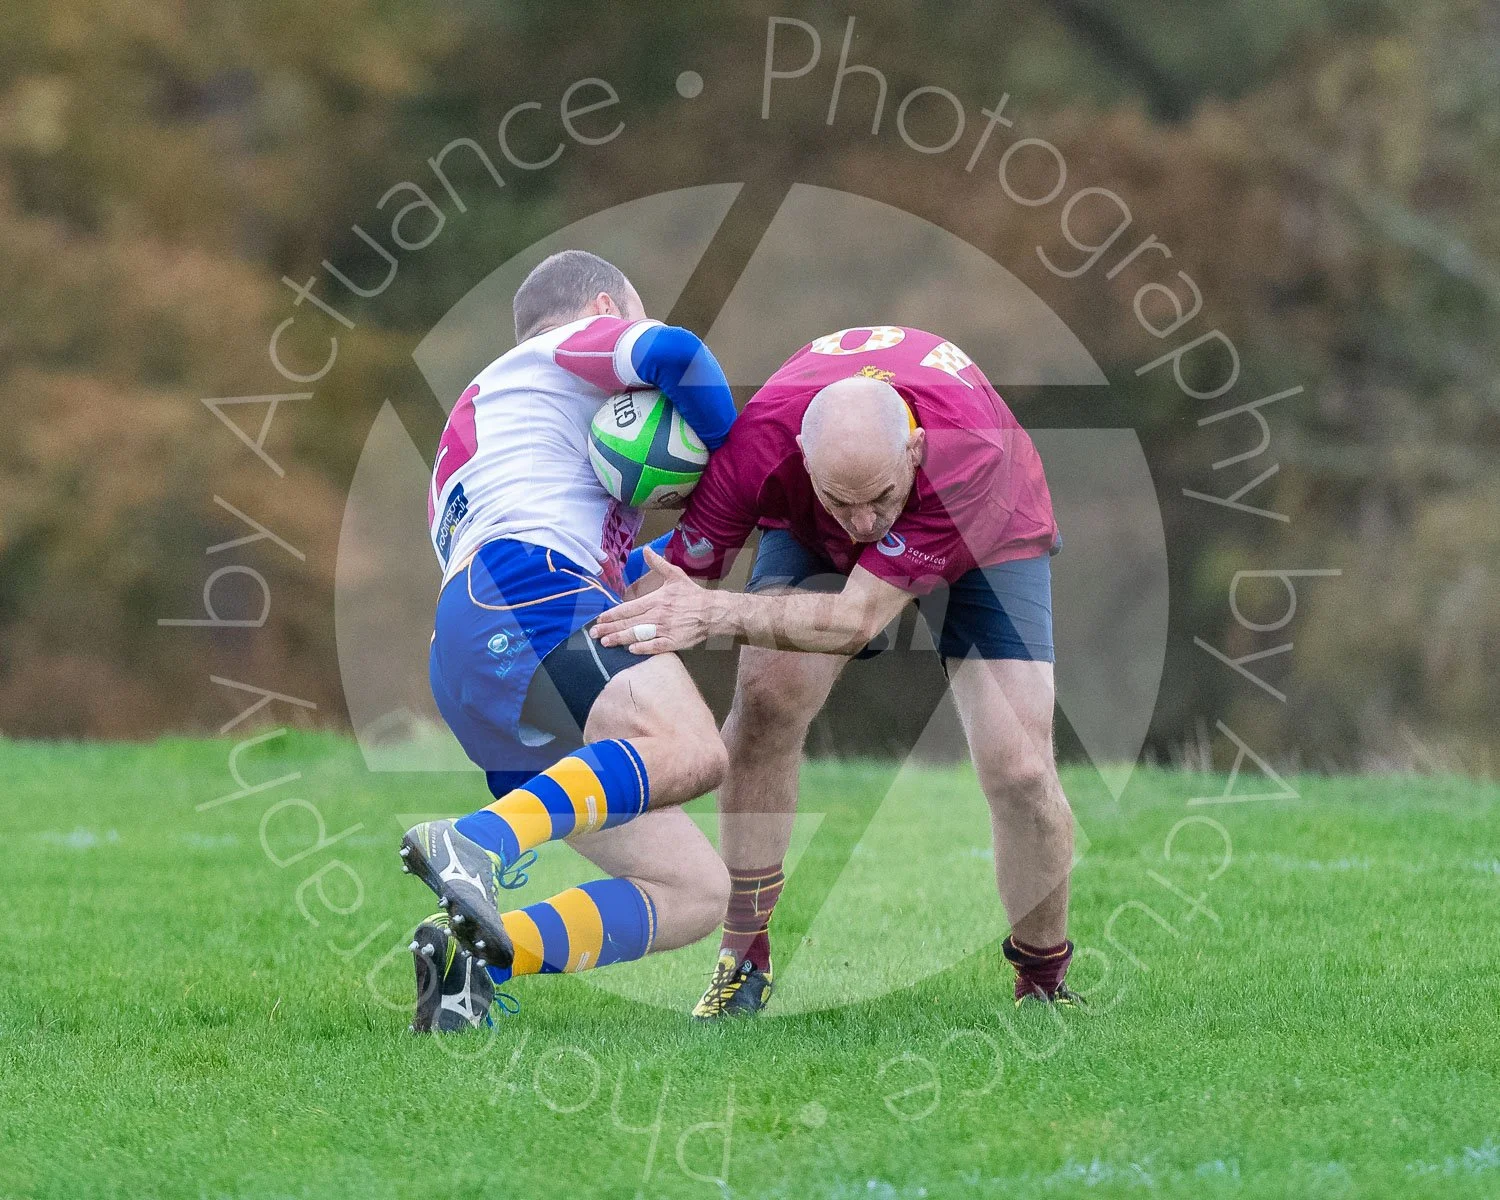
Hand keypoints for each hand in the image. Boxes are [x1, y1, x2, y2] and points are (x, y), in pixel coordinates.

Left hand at [591, 548, 712, 653]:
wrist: (713, 612)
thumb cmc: (692, 594)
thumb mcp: (675, 575)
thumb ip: (658, 564)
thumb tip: (647, 550)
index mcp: (656, 600)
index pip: (628, 608)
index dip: (612, 614)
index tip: (600, 619)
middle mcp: (658, 615)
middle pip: (629, 623)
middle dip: (610, 629)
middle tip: (594, 634)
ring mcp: (665, 630)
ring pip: (638, 635)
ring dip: (620, 639)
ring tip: (605, 643)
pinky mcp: (674, 642)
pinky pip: (655, 647)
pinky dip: (642, 648)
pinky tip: (631, 650)